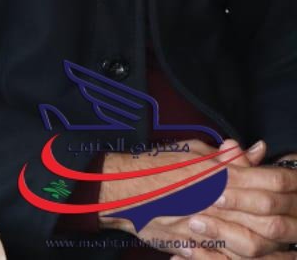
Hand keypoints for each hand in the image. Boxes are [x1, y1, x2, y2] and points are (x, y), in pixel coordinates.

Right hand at [100, 139, 296, 257]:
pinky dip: (242, 256)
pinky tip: (247, 252)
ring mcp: (206, 228)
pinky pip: (229, 257)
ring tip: (270, 237)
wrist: (118, 191)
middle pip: (267, 216)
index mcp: (217, 176)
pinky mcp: (195, 247)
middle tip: (283, 216)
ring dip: (267, 241)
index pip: (267, 182)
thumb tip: (253, 149)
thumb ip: (224, 155)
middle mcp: (215, 203)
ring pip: (253, 242)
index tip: (286, 186)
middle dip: (279, 217)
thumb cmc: (151, 168)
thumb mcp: (188, 152)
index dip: (283, 184)